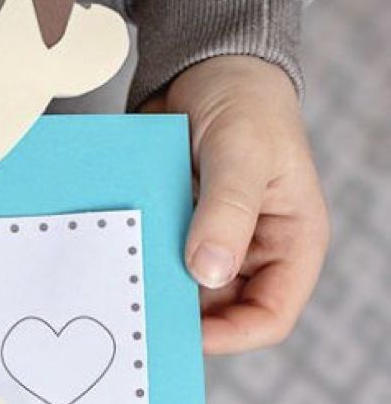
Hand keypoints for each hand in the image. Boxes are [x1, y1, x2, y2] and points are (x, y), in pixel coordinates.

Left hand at [144, 56, 328, 354]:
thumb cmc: (245, 101)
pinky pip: (156, 263)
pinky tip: (111, 262)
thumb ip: (227, 211)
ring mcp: (213, 246)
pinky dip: (136, 264)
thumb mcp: (242, 152)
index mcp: (292, 245)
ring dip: (153, 291)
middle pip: (220, 315)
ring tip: (119, 290)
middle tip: (137, 318)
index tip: (184, 333)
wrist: (205, 67)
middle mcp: (255, 254)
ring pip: (182, 293)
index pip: (270, 316)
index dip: (231, 335)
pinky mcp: (178, 232)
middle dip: (182, 317)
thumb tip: (208, 271)